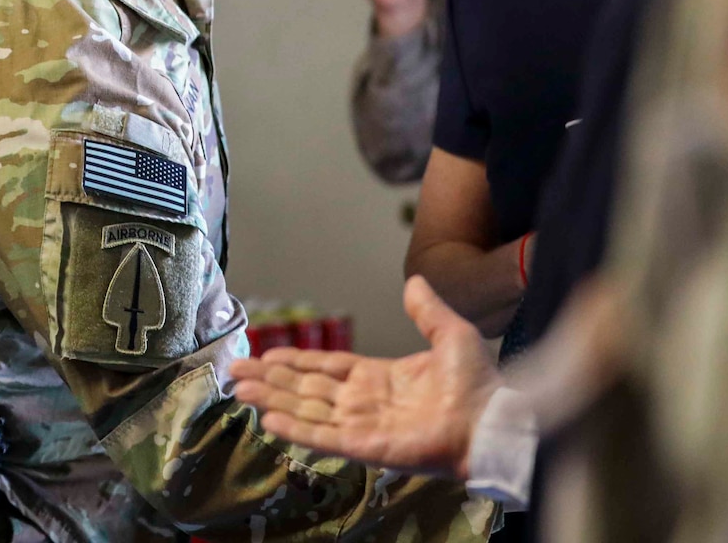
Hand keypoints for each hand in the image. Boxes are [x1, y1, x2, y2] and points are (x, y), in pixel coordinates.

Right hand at [230, 276, 500, 478]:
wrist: (492, 420)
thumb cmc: (477, 382)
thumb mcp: (450, 333)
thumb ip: (426, 310)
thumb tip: (413, 280)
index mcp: (379, 377)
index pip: (326, 368)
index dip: (295, 360)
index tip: (266, 354)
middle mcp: (364, 402)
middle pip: (306, 389)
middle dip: (270, 380)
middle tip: (235, 371)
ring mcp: (363, 426)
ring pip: (307, 410)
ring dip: (272, 401)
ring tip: (239, 391)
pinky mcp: (366, 447)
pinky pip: (324, 437)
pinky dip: (296, 429)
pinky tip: (269, 420)